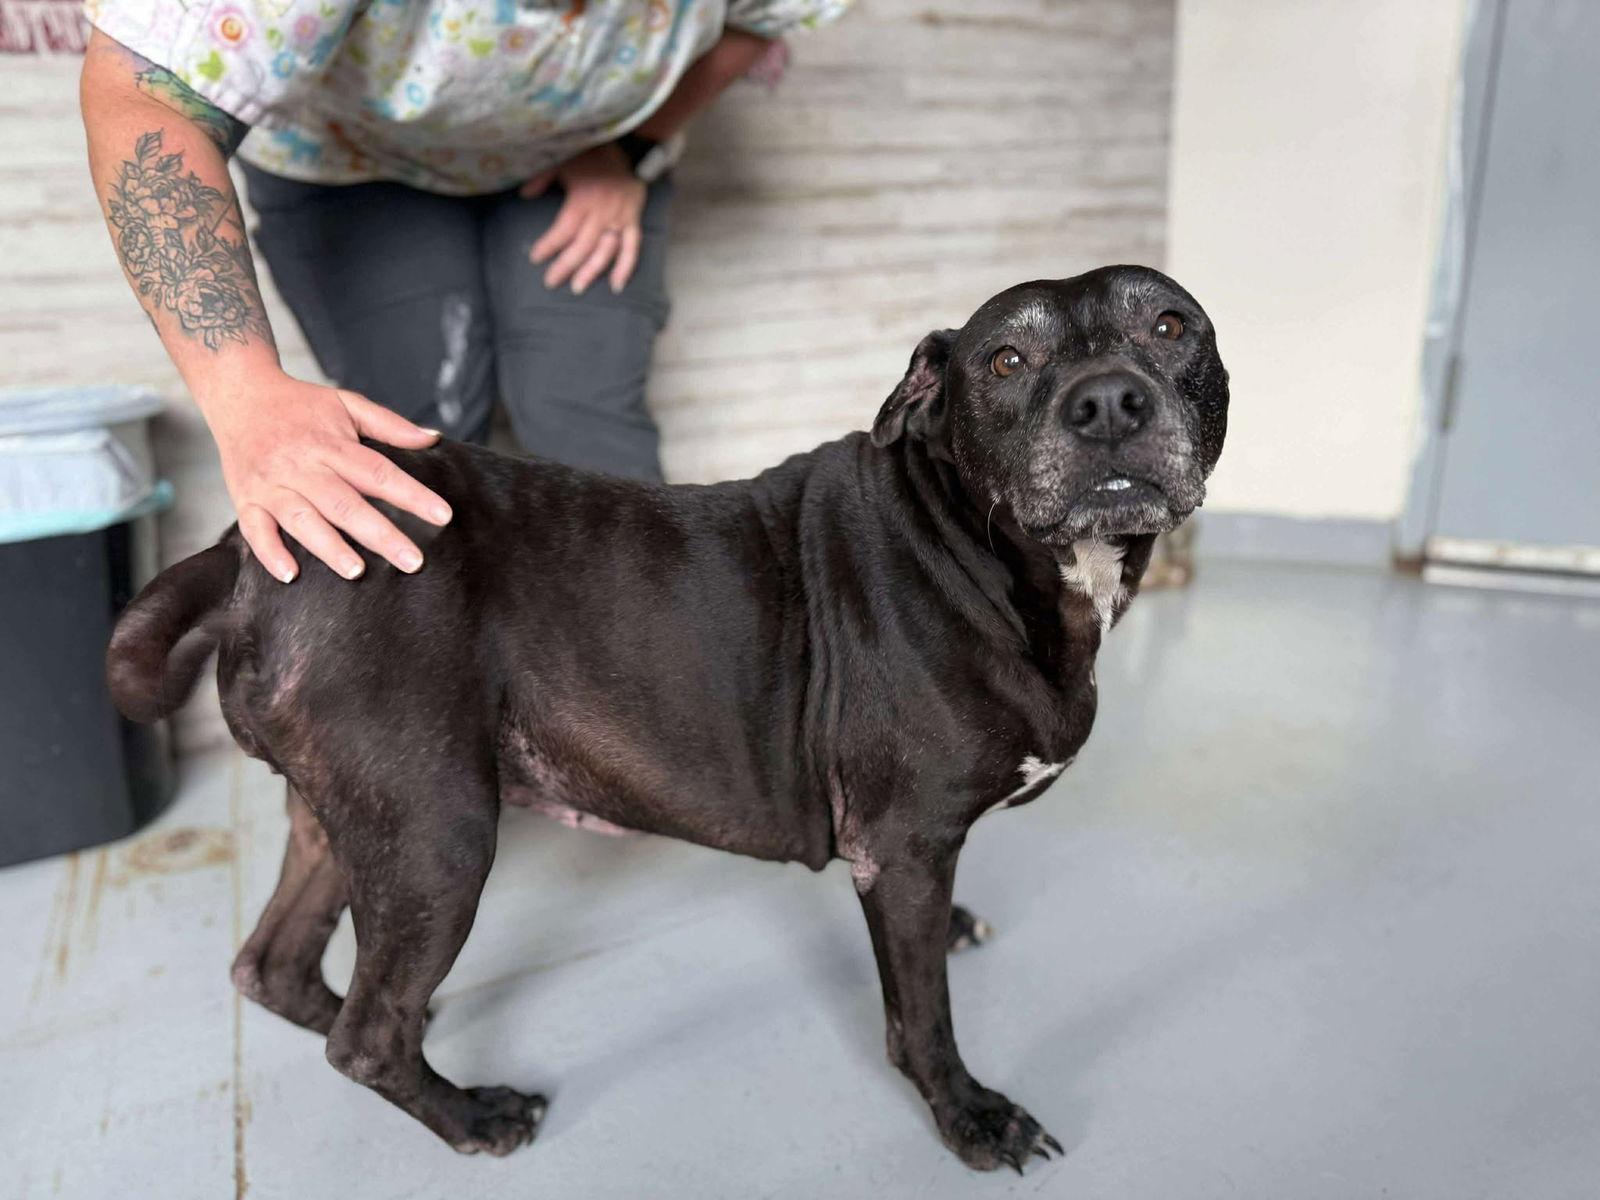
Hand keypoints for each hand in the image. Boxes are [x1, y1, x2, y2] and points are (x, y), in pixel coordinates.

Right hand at [203, 372, 451, 582]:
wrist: (239, 393)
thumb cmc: (299, 404)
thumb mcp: (345, 403)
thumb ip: (389, 424)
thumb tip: (433, 439)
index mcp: (330, 444)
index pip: (378, 472)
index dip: (411, 495)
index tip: (443, 515)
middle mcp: (301, 466)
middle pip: (345, 504)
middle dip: (380, 534)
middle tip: (413, 561)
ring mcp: (271, 485)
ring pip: (302, 520)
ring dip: (328, 547)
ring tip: (357, 572)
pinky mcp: (245, 499)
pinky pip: (254, 530)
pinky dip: (270, 553)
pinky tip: (290, 575)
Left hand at [522, 144, 645, 294]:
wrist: (630, 149)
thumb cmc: (593, 155)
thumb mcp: (564, 159)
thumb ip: (544, 177)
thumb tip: (525, 194)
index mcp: (583, 199)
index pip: (564, 229)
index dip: (549, 245)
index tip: (535, 257)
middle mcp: (602, 213)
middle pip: (582, 246)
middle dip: (565, 266)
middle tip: (551, 282)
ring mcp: (619, 220)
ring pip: (605, 251)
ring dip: (591, 271)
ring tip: (577, 288)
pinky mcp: (633, 221)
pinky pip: (632, 248)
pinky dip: (625, 267)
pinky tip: (615, 285)